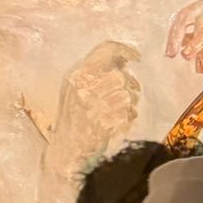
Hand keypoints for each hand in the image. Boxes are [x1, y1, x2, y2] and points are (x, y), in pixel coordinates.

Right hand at [47, 40, 140, 177]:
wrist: (66, 151)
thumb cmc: (73, 118)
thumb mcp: (76, 89)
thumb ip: (96, 72)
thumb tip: (124, 58)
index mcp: (76, 75)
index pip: (105, 51)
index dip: (125, 51)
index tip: (136, 57)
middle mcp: (83, 88)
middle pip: (121, 76)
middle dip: (129, 85)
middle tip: (126, 93)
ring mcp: (94, 107)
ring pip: (128, 95)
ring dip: (129, 103)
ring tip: (118, 110)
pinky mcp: (105, 124)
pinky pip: (129, 114)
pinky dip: (128, 118)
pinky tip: (117, 122)